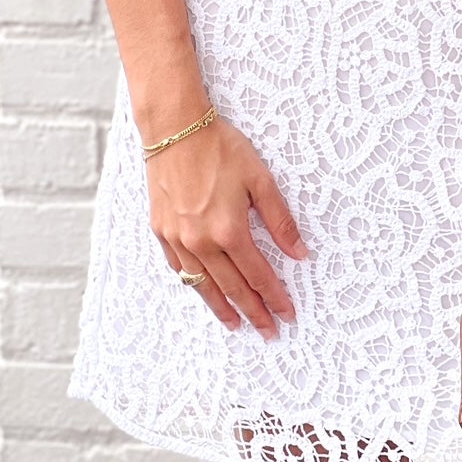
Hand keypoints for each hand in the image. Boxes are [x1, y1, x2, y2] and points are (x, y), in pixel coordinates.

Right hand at [146, 114, 308, 337]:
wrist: (175, 130)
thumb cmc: (220, 148)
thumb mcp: (259, 179)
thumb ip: (279, 220)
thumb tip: (300, 253)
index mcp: (229, 231)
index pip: (258, 275)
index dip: (275, 298)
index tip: (287, 315)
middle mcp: (201, 242)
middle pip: (232, 288)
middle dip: (253, 312)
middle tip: (267, 331)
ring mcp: (178, 240)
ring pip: (203, 286)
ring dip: (222, 308)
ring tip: (236, 324)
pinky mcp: (161, 232)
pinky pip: (179, 269)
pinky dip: (194, 285)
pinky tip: (203, 291)